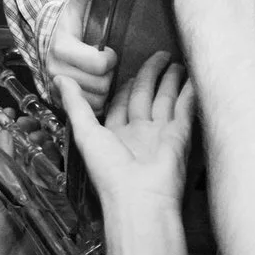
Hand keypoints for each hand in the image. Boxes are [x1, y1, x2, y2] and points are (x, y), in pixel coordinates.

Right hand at [45, 0, 115, 112]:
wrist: (48, 44)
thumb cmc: (70, 26)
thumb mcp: (76, 5)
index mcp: (61, 48)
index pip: (99, 64)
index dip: (110, 58)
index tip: (109, 51)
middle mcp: (55, 72)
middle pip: (100, 84)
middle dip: (109, 75)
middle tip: (107, 65)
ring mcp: (58, 89)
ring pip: (97, 99)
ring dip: (104, 89)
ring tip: (102, 76)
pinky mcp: (61, 103)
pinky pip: (90, 109)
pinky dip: (97, 101)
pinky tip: (96, 88)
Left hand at [58, 50, 194, 213]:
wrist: (139, 199)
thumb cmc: (109, 172)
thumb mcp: (85, 133)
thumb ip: (75, 105)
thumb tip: (60, 79)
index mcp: (115, 135)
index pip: (122, 103)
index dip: (126, 85)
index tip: (130, 68)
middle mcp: (139, 134)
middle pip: (145, 97)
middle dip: (152, 75)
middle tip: (161, 55)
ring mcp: (160, 135)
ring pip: (166, 100)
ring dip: (172, 80)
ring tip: (179, 61)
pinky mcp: (179, 137)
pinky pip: (185, 109)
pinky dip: (190, 92)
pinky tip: (194, 76)